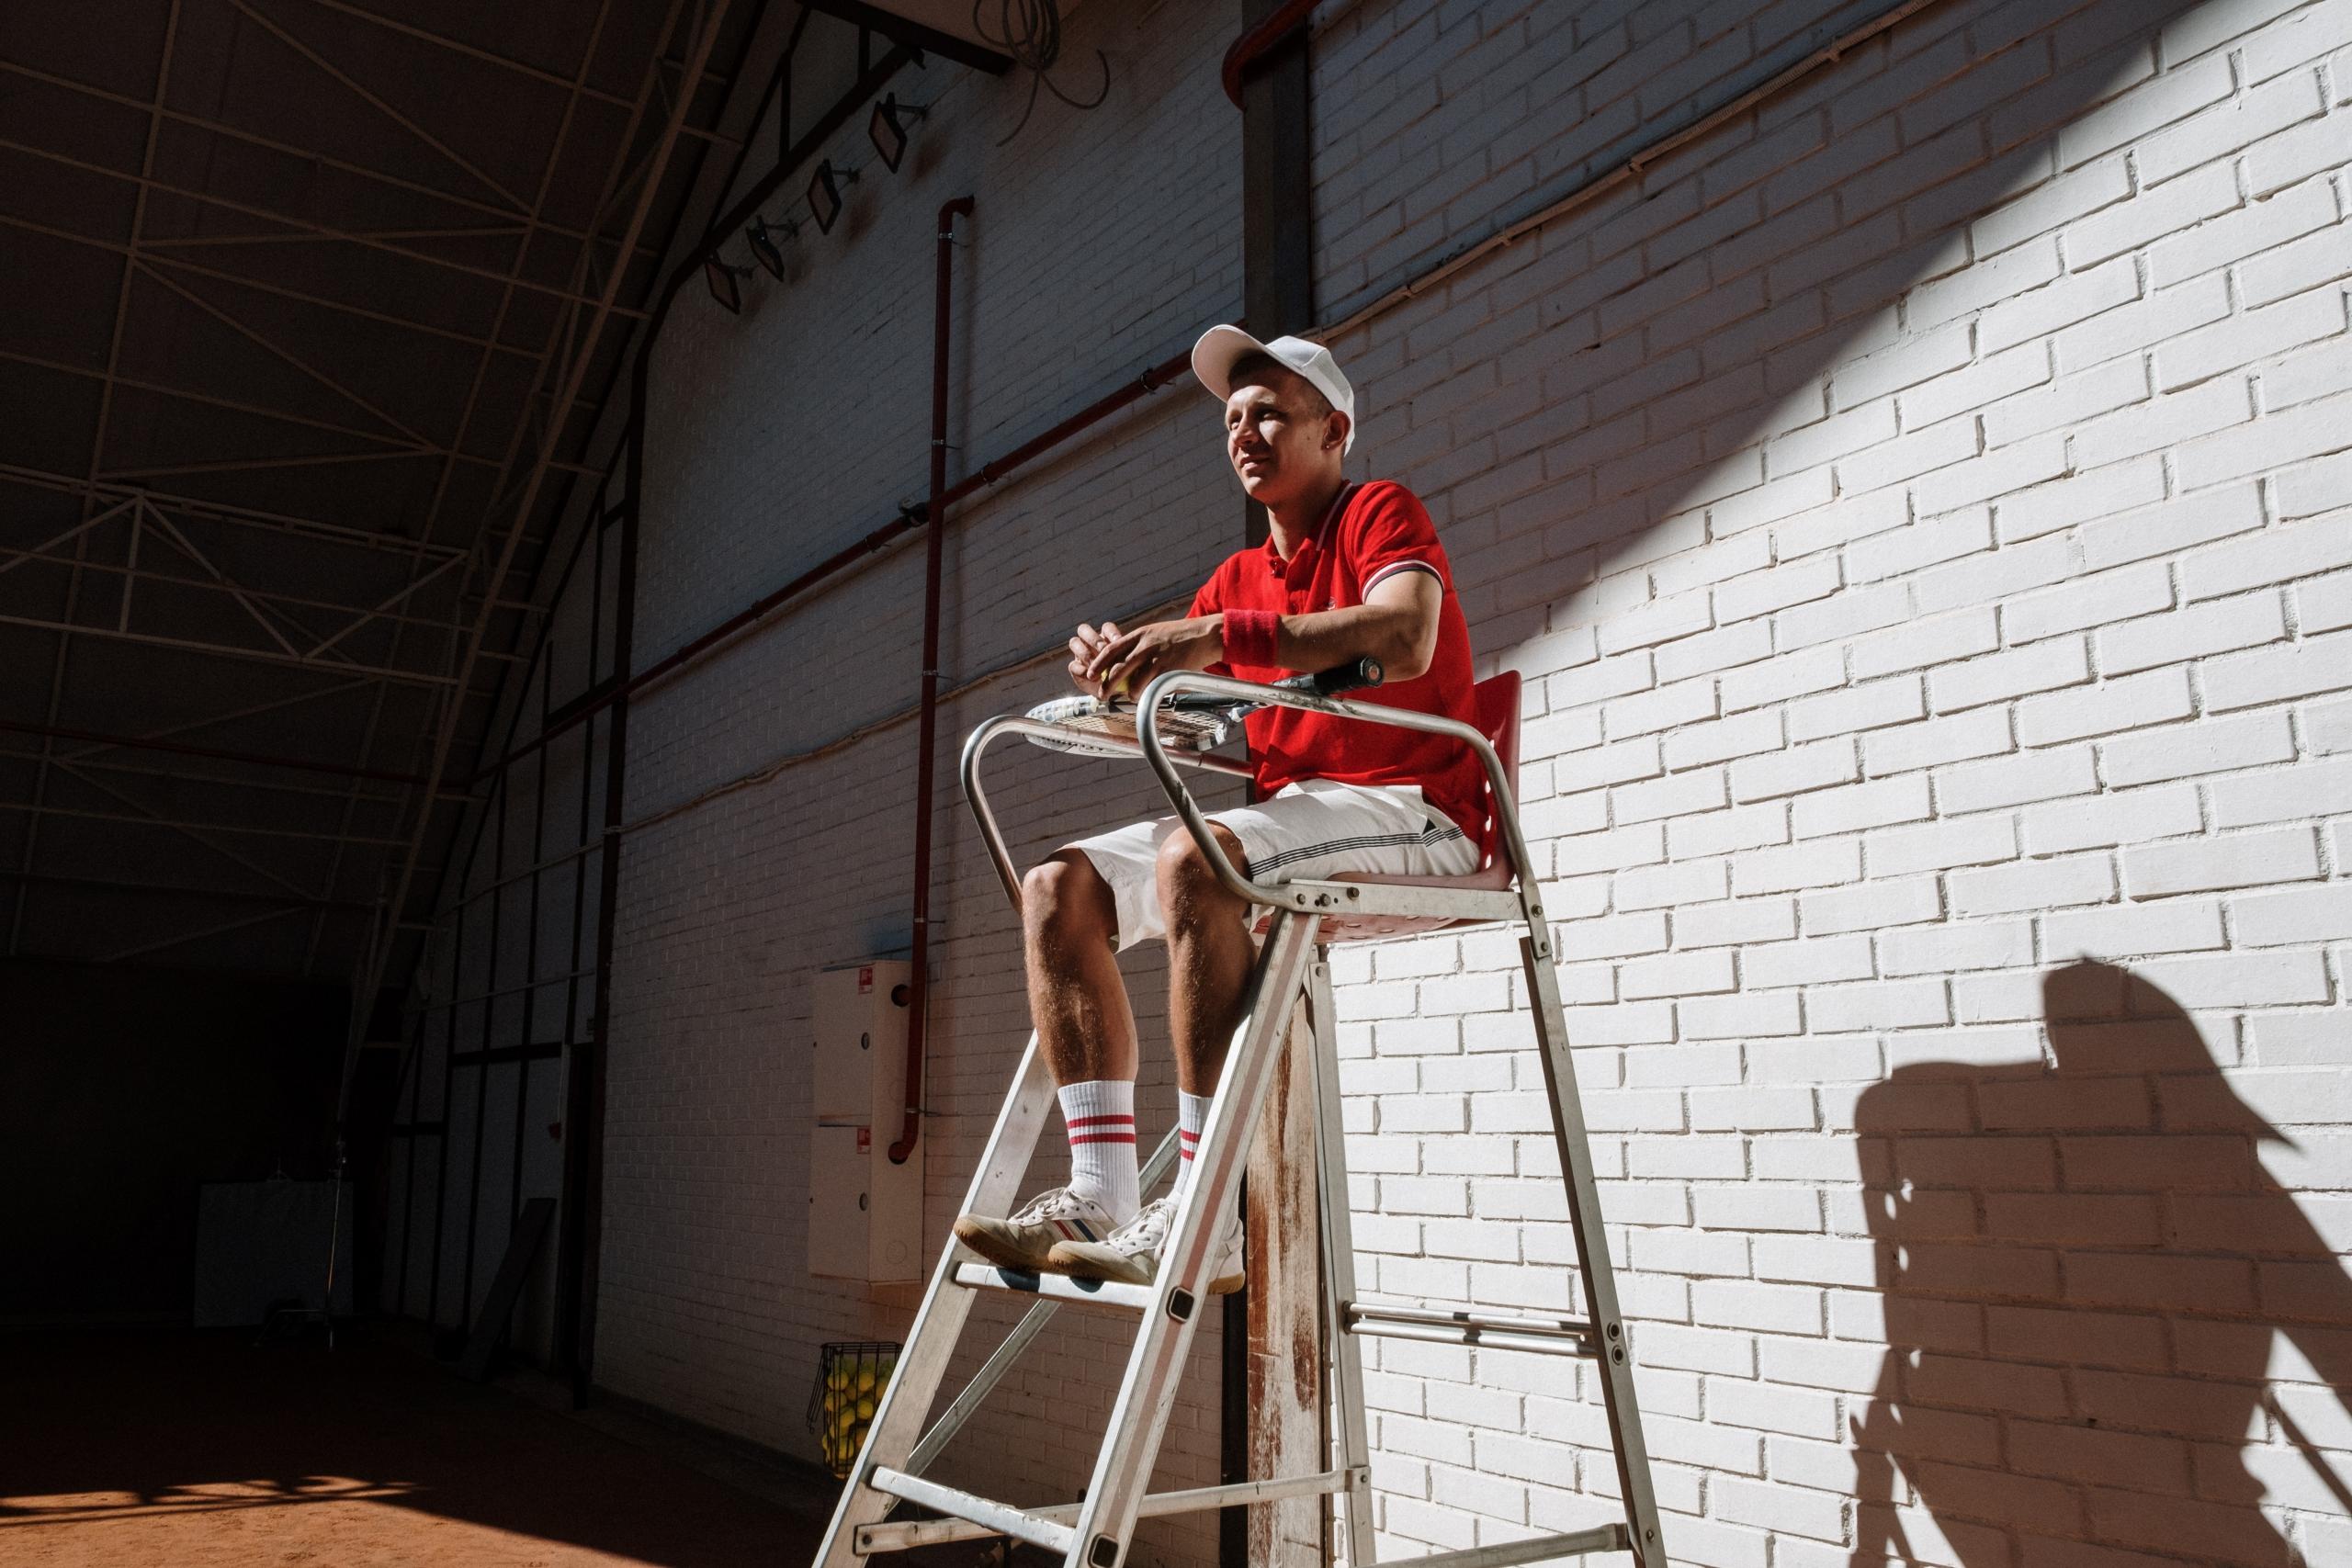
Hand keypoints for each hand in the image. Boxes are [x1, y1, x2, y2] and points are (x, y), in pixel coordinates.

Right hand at [1067, 621, 1122, 697]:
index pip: (1106, 627)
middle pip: (1084, 629)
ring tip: (1096, 666)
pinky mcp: (1075, 668)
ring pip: (1074, 642)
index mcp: (1106, 638)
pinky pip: (1073, 665)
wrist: (1114, 692)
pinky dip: (1082, 671)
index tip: (1119, 641)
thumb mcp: (1128, 667)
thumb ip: (1129, 659)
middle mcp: (1090, 642)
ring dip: (1085, 654)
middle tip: (1104, 651)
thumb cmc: (1124, 676)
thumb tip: (1135, 655)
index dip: (1111, 633)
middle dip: (1094, 640)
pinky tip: (1093, 678)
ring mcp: (1080, 653)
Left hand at [1085, 616, 1224, 700]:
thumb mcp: (1156, 632)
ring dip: (1130, 694)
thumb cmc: (1182, 635)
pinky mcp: (1169, 670)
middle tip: (1102, 695)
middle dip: (1107, 685)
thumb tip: (1125, 659)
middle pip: (1118, 668)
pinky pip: (1152, 687)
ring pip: (1134, 682)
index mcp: (1140, 634)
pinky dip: (1147, 694)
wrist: (1205, 635)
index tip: (1090, 674)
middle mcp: (1145, 645)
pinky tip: (1149, 695)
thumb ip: (1140, 644)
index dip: (1098, 663)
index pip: (1111, 649)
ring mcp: (1157, 658)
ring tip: (1131, 697)